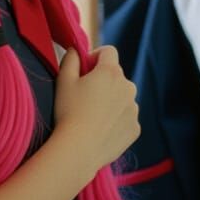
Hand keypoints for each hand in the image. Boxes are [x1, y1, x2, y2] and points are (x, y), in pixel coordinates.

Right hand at [53, 46, 139, 173]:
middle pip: (116, 76)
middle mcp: (128, 87)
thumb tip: (76, 50)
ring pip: (122, 97)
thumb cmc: (68, 112)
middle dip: (103, 81)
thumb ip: (71, 59)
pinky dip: (116, 120)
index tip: (85, 69)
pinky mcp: (135, 128)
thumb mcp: (64, 80)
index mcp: (111, 72)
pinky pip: (126, 118)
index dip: (95, 56)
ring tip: (92, 116)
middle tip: (85, 96)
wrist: (79, 149)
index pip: (108, 51)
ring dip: (111, 101)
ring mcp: (134, 109)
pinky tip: (100, 130)